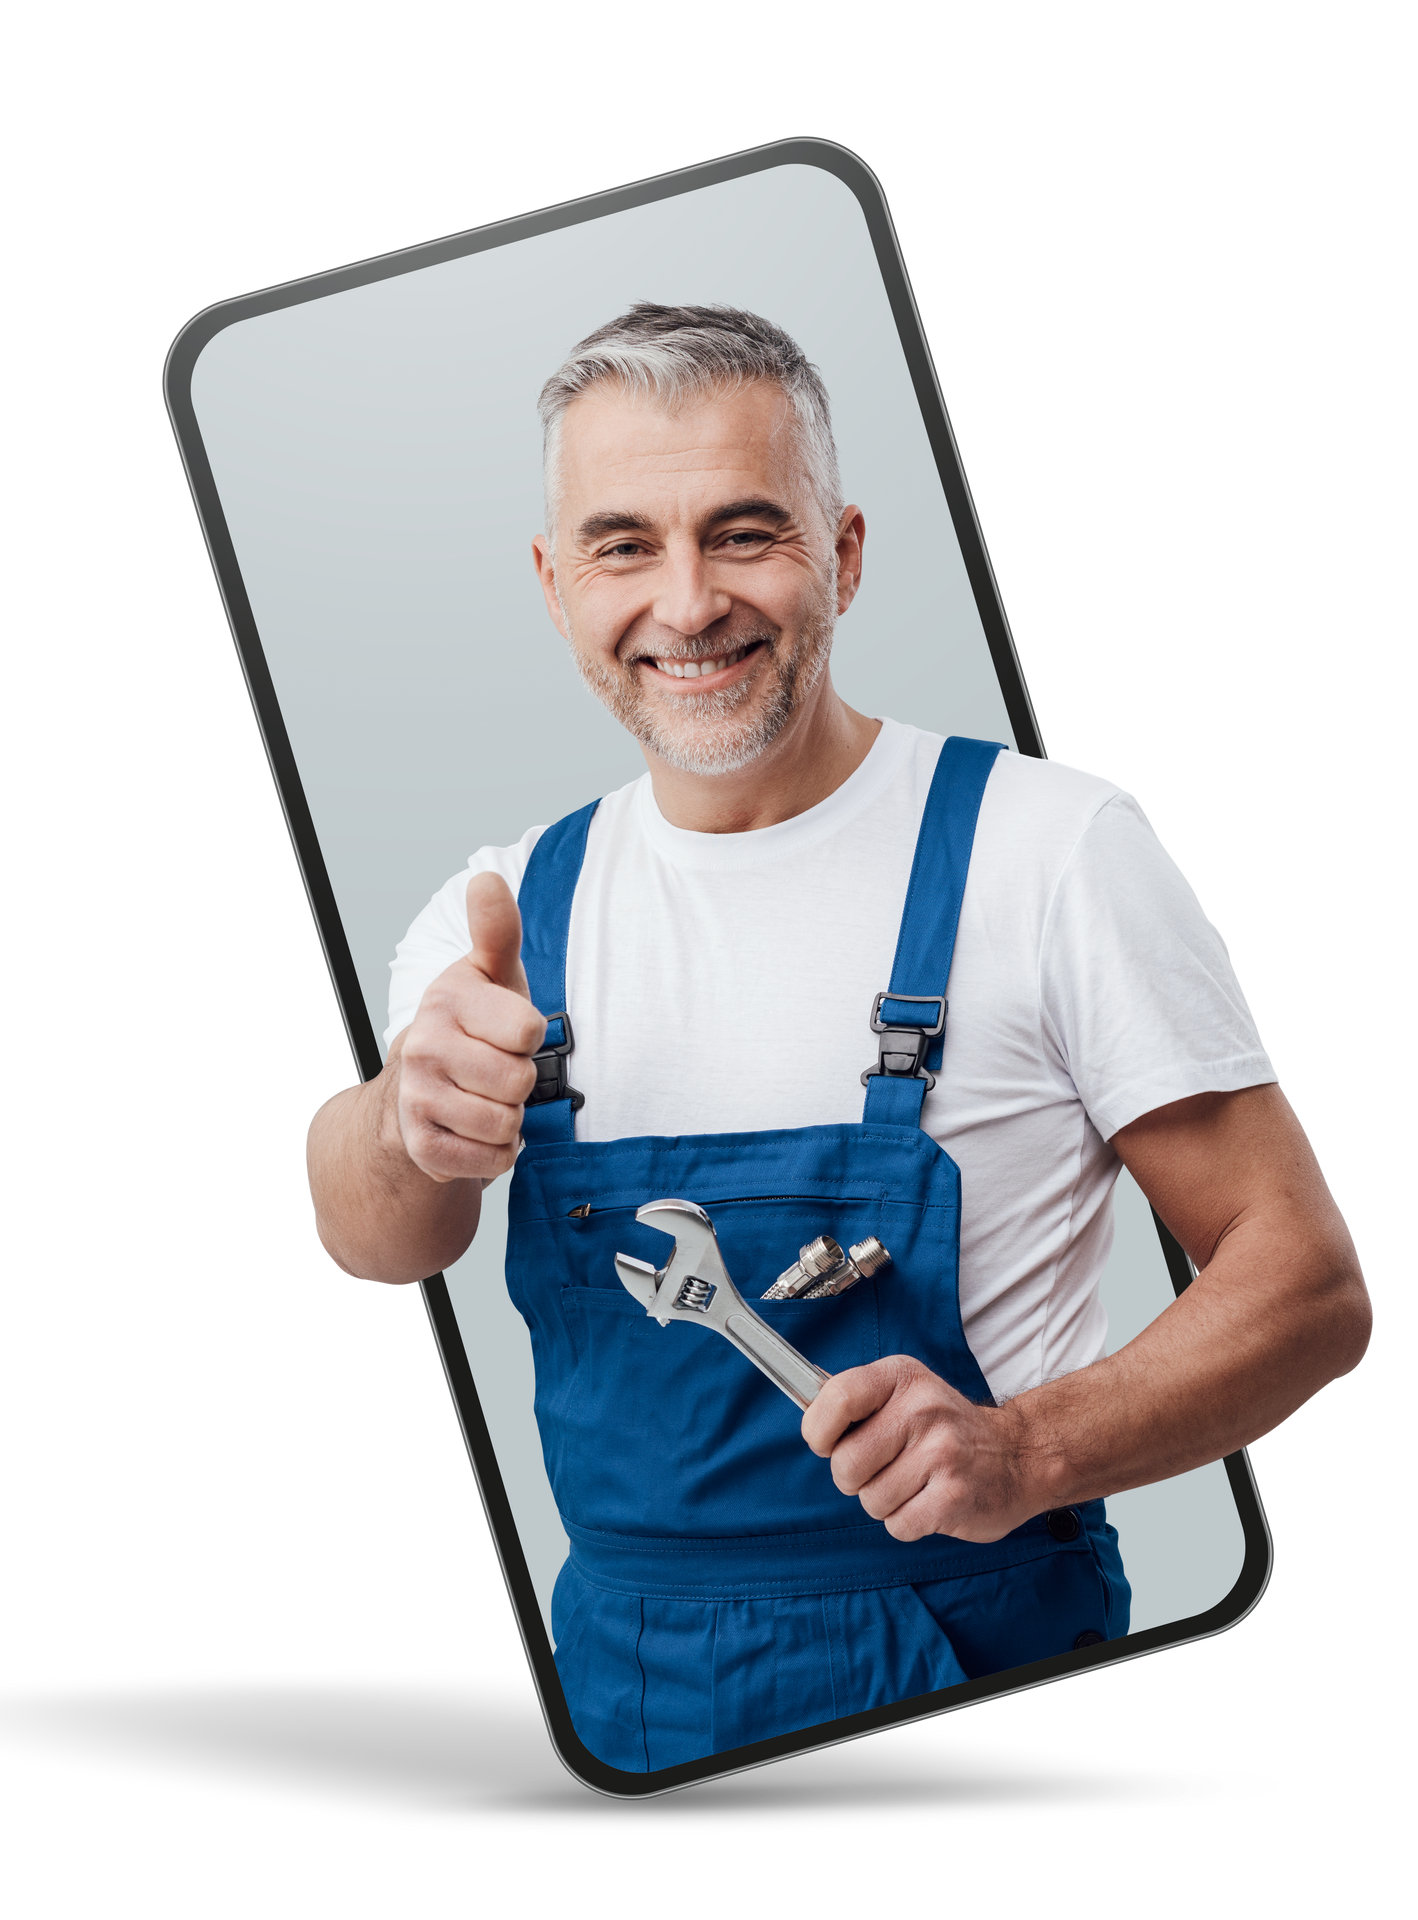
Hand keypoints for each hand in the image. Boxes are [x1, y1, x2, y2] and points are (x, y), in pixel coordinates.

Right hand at [395, 872, 547, 1184]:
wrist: (420, 1088)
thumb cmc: (474, 1026)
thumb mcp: (492, 975)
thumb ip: (497, 931)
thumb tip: (485, 879)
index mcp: (446, 1000)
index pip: (527, 1031)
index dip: (528, 1036)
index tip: (508, 1031)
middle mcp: (423, 1047)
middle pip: (519, 1083)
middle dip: (519, 1082)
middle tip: (496, 1069)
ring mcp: (418, 1098)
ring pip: (505, 1125)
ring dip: (509, 1118)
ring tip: (486, 1098)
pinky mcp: (421, 1145)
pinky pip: (489, 1160)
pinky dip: (496, 1153)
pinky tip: (477, 1130)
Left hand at [801, 1356, 1034, 1543]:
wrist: (1020, 1456)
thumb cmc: (946, 1428)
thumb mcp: (906, 1392)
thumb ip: (858, 1403)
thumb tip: (807, 1419)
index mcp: (902, 1377)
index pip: (838, 1397)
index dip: (819, 1429)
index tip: (826, 1442)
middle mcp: (923, 1409)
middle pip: (846, 1463)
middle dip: (853, 1478)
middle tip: (882, 1470)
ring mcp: (942, 1453)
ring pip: (870, 1500)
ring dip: (884, 1502)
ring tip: (913, 1484)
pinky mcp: (954, 1497)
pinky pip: (898, 1525)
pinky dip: (906, 1522)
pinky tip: (929, 1502)